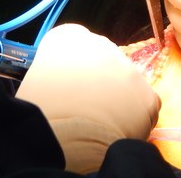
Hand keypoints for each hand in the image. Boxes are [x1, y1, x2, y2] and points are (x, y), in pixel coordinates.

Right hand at [16, 24, 160, 173]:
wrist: (69, 142)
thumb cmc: (41, 114)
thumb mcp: (33, 83)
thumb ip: (49, 73)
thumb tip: (56, 83)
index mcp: (68, 39)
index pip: (73, 42)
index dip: (71, 63)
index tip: (67, 81)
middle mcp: (102, 46)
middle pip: (102, 60)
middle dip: (97, 78)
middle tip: (83, 104)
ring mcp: (129, 69)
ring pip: (125, 82)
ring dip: (116, 96)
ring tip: (99, 121)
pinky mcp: (148, 95)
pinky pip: (143, 104)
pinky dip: (134, 115)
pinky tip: (118, 129)